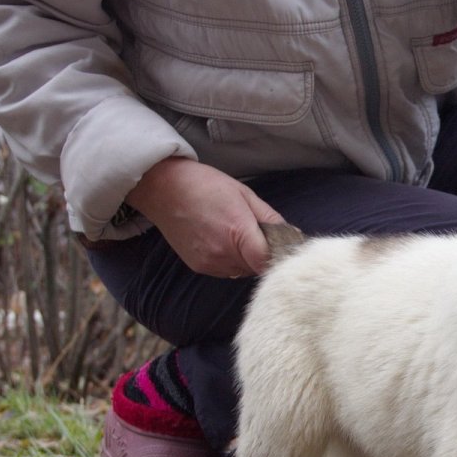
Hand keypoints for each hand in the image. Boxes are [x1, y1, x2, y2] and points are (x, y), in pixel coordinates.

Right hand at [125, 158, 284, 276]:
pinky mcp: (198, 267)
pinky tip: (222, 240)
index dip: (278, 256)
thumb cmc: (205, 185)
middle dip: (262, 255)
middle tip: (258, 235)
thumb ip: (270, 218)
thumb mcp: (245, 194)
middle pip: (257, 268)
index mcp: (238, 233)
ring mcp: (209, 263)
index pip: (269, 262)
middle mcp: (223, 254)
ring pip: (242, 271)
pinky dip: (230, 260)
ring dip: (246, 259)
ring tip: (236, 235)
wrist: (163, 188)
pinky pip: (225, 270)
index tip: (281, 247)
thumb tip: (293, 235)